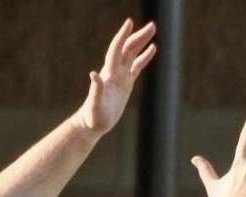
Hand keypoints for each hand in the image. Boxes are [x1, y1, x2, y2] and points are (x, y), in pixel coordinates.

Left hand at [77, 18, 157, 137]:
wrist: (92, 124)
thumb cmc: (92, 117)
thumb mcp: (94, 105)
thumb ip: (95, 90)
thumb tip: (93, 74)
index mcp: (109, 75)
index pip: (116, 50)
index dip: (122, 36)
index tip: (129, 22)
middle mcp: (115, 72)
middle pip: (127, 49)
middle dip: (139, 36)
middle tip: (153, 25)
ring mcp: (121, 77)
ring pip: (132, 54)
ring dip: (142, 41)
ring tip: (153, 29)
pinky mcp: (125, 83)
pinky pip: (137, 66)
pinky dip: (144, 56)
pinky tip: (153, 48)